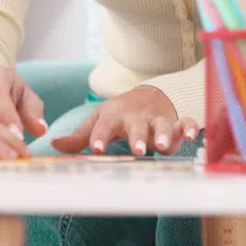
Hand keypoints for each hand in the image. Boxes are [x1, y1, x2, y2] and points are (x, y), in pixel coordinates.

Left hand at [50, 85, 198, 155]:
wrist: (148, 94)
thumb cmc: (119, 114)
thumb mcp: (98, 121)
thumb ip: (79, 137)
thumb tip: (53, 145)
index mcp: (114, 117)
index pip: (105, 127)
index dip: (100, 138)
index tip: (98, 149)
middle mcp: (136, 117)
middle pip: (137, 127)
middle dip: (137, 138)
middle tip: (136, 150)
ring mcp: (157, 119)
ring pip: (162, 125)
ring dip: (165, 133)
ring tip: (165, 145)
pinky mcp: (176, 120)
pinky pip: (186, 122)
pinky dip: (190, 127)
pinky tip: (193, 135)